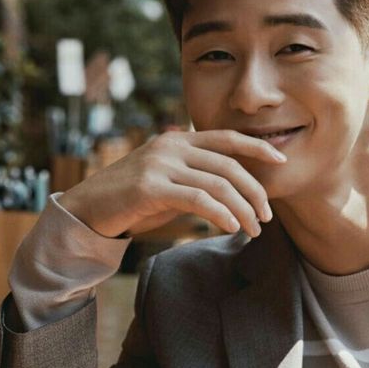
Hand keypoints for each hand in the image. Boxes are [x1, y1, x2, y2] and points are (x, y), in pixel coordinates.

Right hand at [59, 129, 286, 238]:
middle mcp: (171, 146)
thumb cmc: (132, 201)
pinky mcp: (150, 187)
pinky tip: (231, 227)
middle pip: (229, 165)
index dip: (257, 147)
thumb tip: (234, 193)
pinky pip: (198, 199)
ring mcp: (160, 164)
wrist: (86, 210)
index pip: (227, 138)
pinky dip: (221, 214)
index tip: (281, 160)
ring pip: (218, 185)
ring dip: (242, 210)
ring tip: (253, 229)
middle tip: (266, 217)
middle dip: (255, 192)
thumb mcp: (168, 181)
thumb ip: (196, 178)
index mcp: (178, 140)